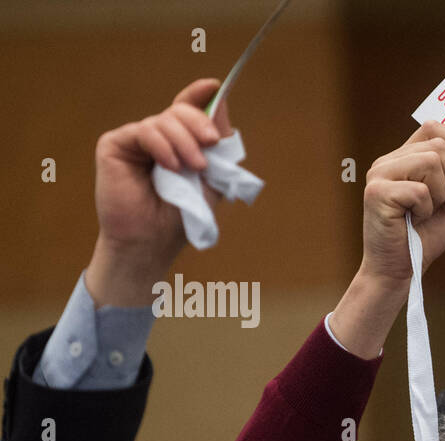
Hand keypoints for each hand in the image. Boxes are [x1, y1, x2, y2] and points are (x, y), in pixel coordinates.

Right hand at [86, 79, 230, 304]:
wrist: (152, 242)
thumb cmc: (182, 215)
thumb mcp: (211, 177)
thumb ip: (217, 142)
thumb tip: (221, 100)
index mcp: (178, 144)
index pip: (187, 110)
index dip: (199, 95)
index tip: (215, 85)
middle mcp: (156, 138)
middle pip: (179, 111)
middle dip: (199, 124)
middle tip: (211, 144)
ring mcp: (135, 140)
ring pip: (164, 120)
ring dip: (184, 141)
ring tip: (193, 167)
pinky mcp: (115, 144)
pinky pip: (143, 130)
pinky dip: (161, 144)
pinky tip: (170, 165)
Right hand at [357, 121, 444, 285]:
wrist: (400, 271)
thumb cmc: (421, 237)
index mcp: (402, 159)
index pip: (432, 128)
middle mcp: (387, 162)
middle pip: (438, 146)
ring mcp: (379, 175)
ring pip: (431, 162)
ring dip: (441, 194)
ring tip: (425, 213)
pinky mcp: (376, 193)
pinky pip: (420, 190)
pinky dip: (426, 210)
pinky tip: (413, 221)